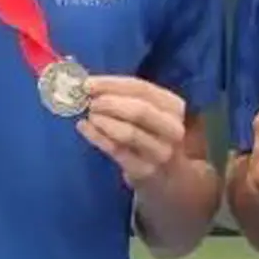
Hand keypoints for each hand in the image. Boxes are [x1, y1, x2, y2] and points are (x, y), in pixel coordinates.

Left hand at [77, 76, 191, 188]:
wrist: (166, 174)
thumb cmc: (150, 133)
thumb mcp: (149, 111)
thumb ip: (124, 96)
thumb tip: (89, 85)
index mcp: (174, 107)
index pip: (142, 89)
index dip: (112, 84)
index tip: (87, 83)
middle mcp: (172, 129)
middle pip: (140, 110)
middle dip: (110, 103)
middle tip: (89, 102)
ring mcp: (160, 152)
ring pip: (129, 133)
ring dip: (104, 121)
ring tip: (89, 116)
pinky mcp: (144, 170)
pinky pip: (117, 150)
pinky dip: (97, 137)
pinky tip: (84, 128)